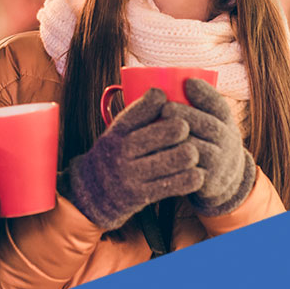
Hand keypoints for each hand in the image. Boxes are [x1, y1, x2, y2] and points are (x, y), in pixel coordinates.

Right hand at [64, 88, 202, 229]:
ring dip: (191, 154)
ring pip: (176, 159)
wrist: (92, 193)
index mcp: (117, 131)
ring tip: (194, 153)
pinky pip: (176, 185)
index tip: (168, 102)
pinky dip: (191, 178)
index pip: (141, 110)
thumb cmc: (114, 155)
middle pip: (167, 133)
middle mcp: (122, 151)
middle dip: (182, 129)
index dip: (160, 102)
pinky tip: (196, 174)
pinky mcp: (140, 196)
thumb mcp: (117, 133)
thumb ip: (137, 116)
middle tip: (188, 130)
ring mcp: (131, 174)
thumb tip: (162, 92)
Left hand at [161, 78, 255, 215]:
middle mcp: (228, 142)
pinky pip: (188, 171)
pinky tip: (155, 154)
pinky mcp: (208, 182)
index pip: (220, 105)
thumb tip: (181, 78)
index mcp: (226, 122)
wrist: (224, 178)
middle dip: (186, 115)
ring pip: (197, 149)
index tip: (188, 83)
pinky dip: (172, 163)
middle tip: (165, 107)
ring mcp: (220, 163)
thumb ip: (199, 102)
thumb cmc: (207, 139)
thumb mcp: (210, 120)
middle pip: (209, 126)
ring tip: (154, 129)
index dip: (206, 93)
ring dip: (175, 139)